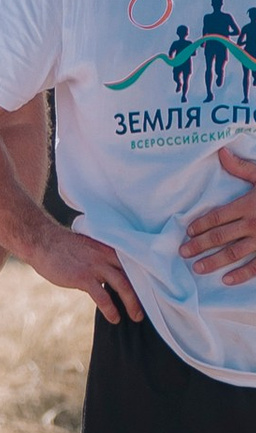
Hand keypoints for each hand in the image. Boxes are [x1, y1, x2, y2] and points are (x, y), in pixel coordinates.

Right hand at [34, 222, 142, 322]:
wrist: (41, 241)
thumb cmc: (62, 246)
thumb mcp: (89, 248)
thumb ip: (102, 258)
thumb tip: (110, 274)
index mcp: (110, 248)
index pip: (135, 265)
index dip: (145, 280)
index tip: (150, 293)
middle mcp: (107, 256)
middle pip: (134, 276)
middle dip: (142, 295)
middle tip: (144, 310)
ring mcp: (96, 266)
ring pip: (124, 286)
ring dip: (132, 304)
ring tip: (135, 317)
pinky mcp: (83, 277)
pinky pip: (103, 297)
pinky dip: (110, 309)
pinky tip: (113, 318)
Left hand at [182, 146, 255, 283]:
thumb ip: (241, 168)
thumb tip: (221, 152)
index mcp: (248, 205)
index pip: (217, 217)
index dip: (200, 224)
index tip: (188, 232)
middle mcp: (253, 224)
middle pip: (219, 237)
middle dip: (199, 245)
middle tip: (183, 252)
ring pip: (234, 253)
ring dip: (214, 262)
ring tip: (197, 268)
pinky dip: (242, 274)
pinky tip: (227, 280)